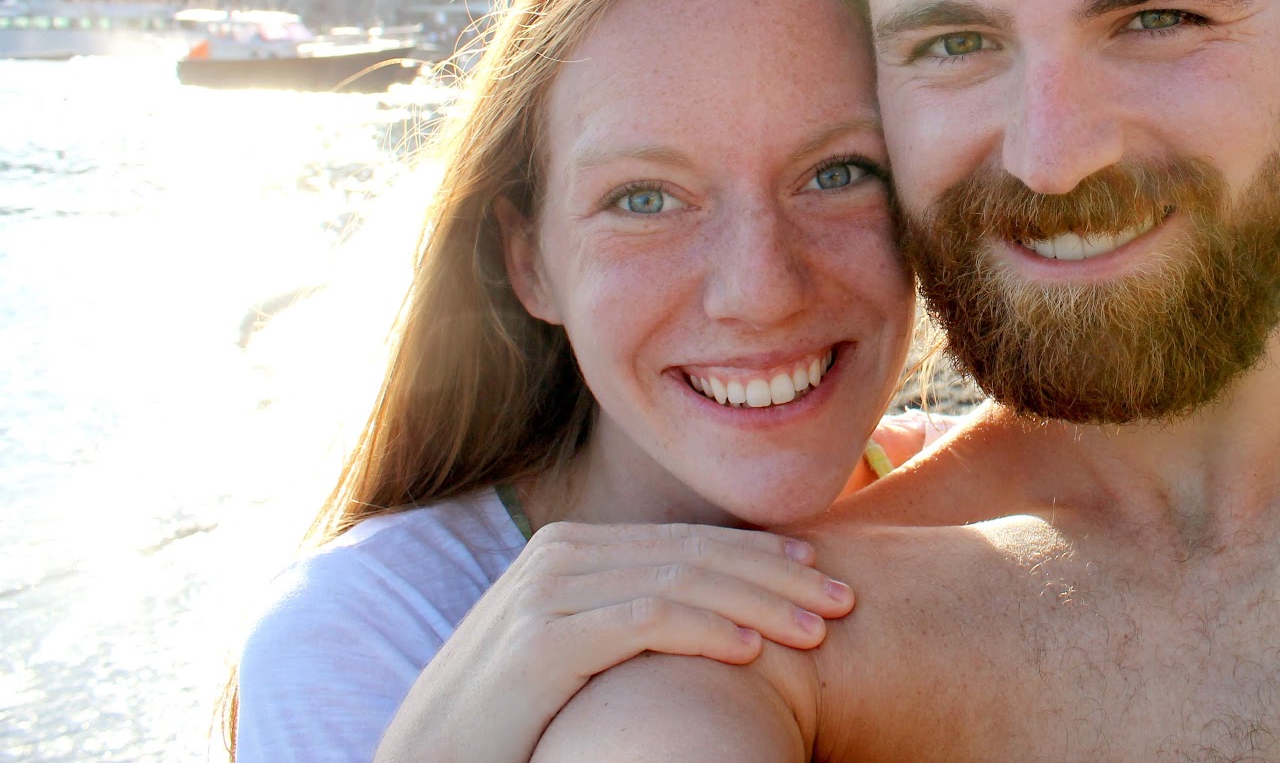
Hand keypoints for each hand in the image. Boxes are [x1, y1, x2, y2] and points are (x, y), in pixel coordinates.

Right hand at [374, 520, 851, 762]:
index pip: (690, 543)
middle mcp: (561, 553)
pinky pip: (645, 621)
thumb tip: (719, 616)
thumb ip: (630, 620)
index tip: (823, 573)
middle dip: (778, 575)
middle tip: (845, 598)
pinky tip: (754, 650)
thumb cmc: (514, 719)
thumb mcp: (578, 655)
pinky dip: (707, 629)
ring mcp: (547, 589)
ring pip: (682, 581)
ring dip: (761, 602)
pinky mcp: (540, 638)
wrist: (429, 761)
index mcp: (574, 549)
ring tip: (819, 628)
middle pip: (696, 554)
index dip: (763, 555)